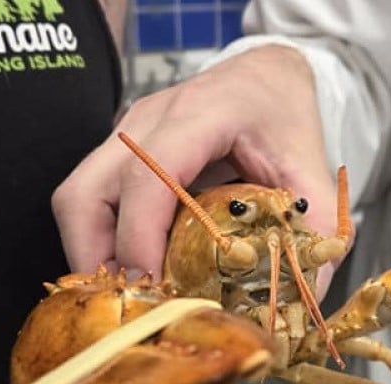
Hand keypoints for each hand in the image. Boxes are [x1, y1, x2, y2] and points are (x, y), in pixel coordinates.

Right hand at [52, 45, 336, 289]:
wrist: (265, 76)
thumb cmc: (283, 116)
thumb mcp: (312, 169)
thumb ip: (314, 229)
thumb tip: (307, 295)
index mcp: (199, 113)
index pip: (146, 177)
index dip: (140, 239)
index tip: (156, 286)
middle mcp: (147, 120)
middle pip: (84, 192)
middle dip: (97, 257)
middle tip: (135, 301)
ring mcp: (124, 135)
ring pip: (76, 199)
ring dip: (93, 253)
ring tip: (133, 293)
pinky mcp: (118, 153)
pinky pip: (90, 201)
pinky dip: (104, 242)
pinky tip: (137, 271)